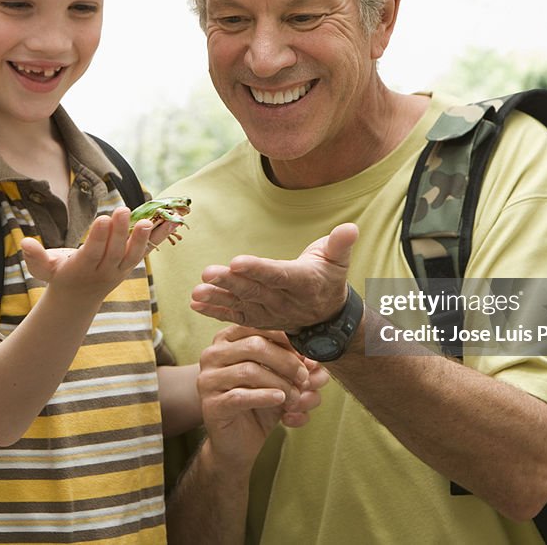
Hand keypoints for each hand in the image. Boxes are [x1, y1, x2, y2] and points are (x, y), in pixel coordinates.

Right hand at [20, 207, 153, 307]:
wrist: (77, 298)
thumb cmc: (57, 276)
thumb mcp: (42, 269)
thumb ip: (35, 257)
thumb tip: (25, 243)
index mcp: (81, 270)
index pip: (92, 253)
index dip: (99, 238)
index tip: (104, 219)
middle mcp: (103, 271)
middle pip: (114, 252)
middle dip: (120, 232)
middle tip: (124, 210)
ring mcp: (120, 270)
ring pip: (133, 255)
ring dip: (143, 238)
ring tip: (150, 220)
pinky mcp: (130, 265)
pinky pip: (147, 250)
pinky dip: (161, 236)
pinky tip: (173, 220)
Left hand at [190, 223, 358, 331]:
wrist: (327, 317)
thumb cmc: (329, 278)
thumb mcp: (339, 260)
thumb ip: (340, 244)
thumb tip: (350, 227)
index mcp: (303, 283)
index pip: (278, 275)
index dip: (258, 269)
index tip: (237, 261)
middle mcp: (284, 301)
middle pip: (254, 290)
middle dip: (229, 282)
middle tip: (207, 273)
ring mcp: (269, 313)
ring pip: (241, 304)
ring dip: (218, 298)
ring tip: (196, 292)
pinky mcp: (258, 319)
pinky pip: (235, 316)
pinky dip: (215, 311)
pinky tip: (196, 304)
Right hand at [198, 326, 328, 469]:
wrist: (240, 443)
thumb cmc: (261, 404)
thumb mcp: (283, 381)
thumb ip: (300, 369)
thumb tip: (317, 363)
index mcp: (228, 339)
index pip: (258, 326)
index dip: (287, 340)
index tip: (307, 356)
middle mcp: (213, 354)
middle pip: (255, 346)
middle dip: (287, 362)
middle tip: (305, 379)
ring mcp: (208, 379)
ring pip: (249, 371)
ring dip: (281, 384)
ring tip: (296, 397)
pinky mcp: (210, 405)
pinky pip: (240, 396)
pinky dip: (266, 397)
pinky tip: (281, 401)